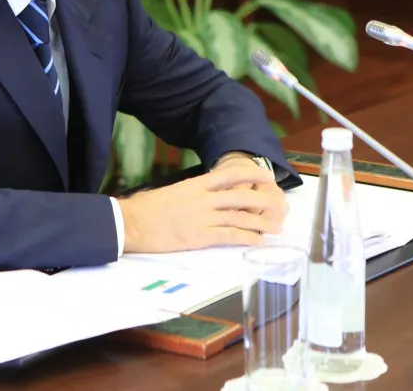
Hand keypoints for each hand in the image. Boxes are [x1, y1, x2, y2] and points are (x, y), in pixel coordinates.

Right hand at [117, 158, 288, 253]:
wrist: (132, 222)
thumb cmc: (149, 209)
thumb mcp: (175, 192)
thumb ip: (195, 193)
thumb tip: (211, 195)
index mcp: (197, 184)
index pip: (231, 174)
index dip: (252, 173)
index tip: (267, 175)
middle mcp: (203, 198)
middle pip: (242, 196)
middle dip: (265, 200)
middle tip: (280, 206)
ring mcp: (202, 217)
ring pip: (240, 217)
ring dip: (262, 222)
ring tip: (276, 227)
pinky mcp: (199, 236)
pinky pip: (230, 235)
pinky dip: (247, 237)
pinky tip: (258, 240)